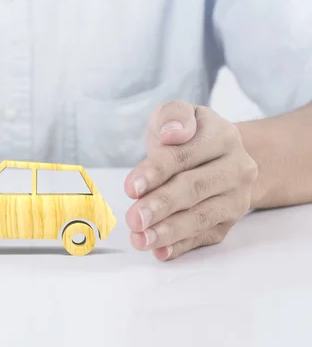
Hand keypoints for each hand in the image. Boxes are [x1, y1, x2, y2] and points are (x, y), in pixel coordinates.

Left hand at [124, 101, 257, 260]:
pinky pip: (204, 237)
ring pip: (201, 217)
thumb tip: (172, 133)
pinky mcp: (229, 222)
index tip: (130, 187)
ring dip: (168, 231)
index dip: (155, 171)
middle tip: (133, 219)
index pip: (184, 155)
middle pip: (193, 189)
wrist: (219, 158)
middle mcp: (236, 168)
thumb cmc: (187, 137)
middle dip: (160, 206)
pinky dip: (181, 246)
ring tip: (141, 239)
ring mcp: (236, 198)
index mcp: (222, 136)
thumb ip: (172, 115)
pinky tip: (160, 252)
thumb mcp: (177, 115)